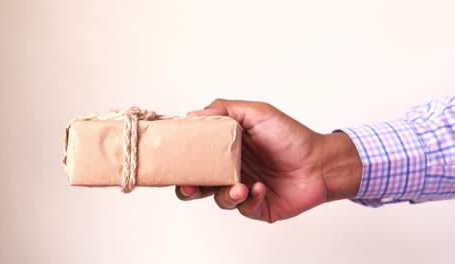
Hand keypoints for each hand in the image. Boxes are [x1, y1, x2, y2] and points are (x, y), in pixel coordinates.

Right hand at [175, 99, 361, 222]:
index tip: (170, 157)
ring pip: (217, 198)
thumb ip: (225, 109)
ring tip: (239, 187)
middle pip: (198, 181)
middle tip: (187, 186)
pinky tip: (260, 188)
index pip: (196, 154)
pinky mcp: (256, 206)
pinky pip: (243, 208)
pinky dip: (249, 199)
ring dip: (224, 194)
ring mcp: (243, 188)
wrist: (321, 163)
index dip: (181, 158)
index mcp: (226, 148)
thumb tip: (192, 114)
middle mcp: (231, 169)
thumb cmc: (291, 136)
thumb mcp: (258, 112)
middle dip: (187, 187)